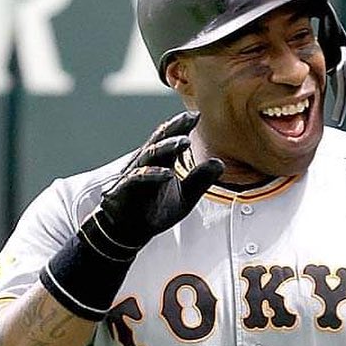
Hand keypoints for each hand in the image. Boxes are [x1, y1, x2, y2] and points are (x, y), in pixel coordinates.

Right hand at [93, 112, 223, 254]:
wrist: (130, 231)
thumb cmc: (154, 209)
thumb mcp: (186, 196)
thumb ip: (201, 179)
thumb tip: (220, 163)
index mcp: (161, 162)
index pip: (170, 138)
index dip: (182, 126)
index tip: (197, 115)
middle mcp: (147, 164)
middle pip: (160, 140)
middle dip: (174, 127)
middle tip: (189, 117)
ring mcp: (135, 175)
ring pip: (150, 156)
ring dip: (166, 147)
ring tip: (183, 141)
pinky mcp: (125, 190)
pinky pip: (138, 179)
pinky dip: (152, 175)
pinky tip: (166, 174)